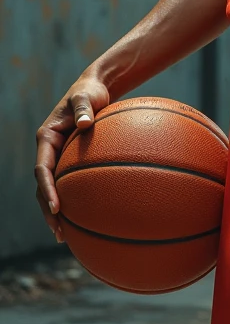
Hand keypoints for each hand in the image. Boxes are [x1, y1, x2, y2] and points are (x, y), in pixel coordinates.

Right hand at [35, 74, 110, 242]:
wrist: (94, 88)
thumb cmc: (90, 92)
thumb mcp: (86, 96)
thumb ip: (84, 108)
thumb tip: (86, 123)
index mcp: (47, 138)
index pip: (42, 169)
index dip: (47, 190)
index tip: (56, 208)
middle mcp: (49, 150)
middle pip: (42, 186)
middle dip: (48, 210)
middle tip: (59, 232)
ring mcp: (58, 156)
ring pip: (52, 188)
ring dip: (55, 212)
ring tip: (64, 235)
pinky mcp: (69, 159)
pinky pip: (67, 182)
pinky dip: (72, 200)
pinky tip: (83, 216)